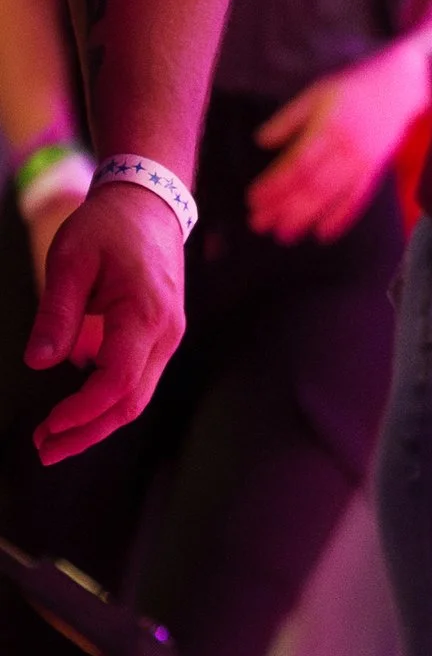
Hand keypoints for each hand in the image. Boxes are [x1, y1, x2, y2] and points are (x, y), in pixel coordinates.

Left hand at [23, 180, 188, 463]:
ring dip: (97, 422)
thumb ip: (56, 314)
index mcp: (144, 316)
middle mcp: (166, 335)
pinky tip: (76, 408)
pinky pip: (137, 380)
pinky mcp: (161, 337)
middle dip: (87, 432)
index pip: (117, 382)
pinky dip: (107, 401)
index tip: (47, 426)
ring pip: (137, 397)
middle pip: (131, 403)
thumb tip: (39, 363)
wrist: (149, 205)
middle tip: (44, 450)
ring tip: (54, 438)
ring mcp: (168, 338)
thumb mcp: (69, 261)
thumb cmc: (107, 227)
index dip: (82, 411)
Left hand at [248, 35, 431, 243]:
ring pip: (332, 197)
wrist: (402, 87)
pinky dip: (342, 218)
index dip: (274, 184)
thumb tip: (261, 141)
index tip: (253, 199)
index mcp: (329, 128)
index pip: (297, 164)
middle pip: (312, 186)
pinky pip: (358, 199)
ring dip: (306, 218)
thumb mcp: (317, 94)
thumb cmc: (354, 88)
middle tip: (259, 225)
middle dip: (284, 208)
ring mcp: (364, 163)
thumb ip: (289, 119)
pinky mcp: (376, 171)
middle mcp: (346, 149)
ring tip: (284, 236)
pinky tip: (323, 234)